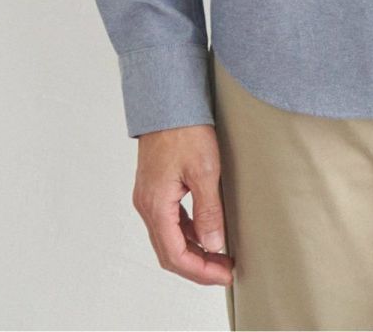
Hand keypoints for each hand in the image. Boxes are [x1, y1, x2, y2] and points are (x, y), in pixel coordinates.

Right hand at [133, 124, 234, 285]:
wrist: (168, 100)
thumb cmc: (184, 129)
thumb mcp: (205, 170)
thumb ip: (208, 210)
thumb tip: (213, 244)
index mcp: (155, 204)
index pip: (175, 255)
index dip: (201, 270)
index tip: (225, 273)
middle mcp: (147, 205)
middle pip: (169, 252)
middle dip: (198, 266)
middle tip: (226, 270)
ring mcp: (149, 196)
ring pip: (168, 238)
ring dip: (193, 251)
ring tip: (220, 254)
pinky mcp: (155, 187)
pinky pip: (169, 221)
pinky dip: (187, 233)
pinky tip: (206, 230)